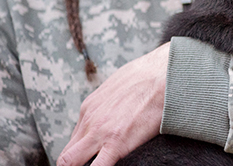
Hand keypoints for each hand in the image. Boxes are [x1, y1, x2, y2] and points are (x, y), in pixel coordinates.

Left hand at [57, 42, 169, 165]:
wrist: (165, 75)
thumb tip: (116, 113)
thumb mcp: (119, 87)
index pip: (74, 140)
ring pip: (71, 163)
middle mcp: (89, 120)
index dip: (79, 155)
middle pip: (67, 156)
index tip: (87, 160)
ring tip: (98, 165)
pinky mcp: (117, 142)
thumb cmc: (149, 77)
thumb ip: (110, 105)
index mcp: (89, 107)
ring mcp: (99, 132)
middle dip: (74, 165)